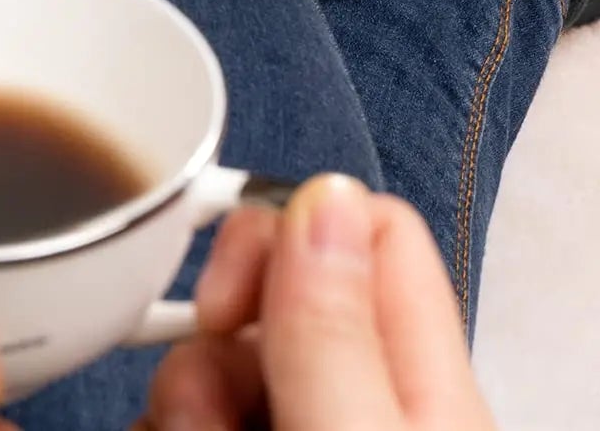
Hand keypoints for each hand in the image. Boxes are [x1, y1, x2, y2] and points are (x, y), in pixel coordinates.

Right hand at [143, 175, 496, 430]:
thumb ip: (335, 333)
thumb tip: (324, 193)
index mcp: (426, 383)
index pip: (365, 226)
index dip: (282, 238)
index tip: (221, 301)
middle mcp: (374, 405)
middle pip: (279, 302)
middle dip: (210, 344)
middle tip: (198, 413)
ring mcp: (320, 428)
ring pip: (229, 368)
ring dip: (183, 399)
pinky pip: (202, 415)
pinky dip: (172, 424)